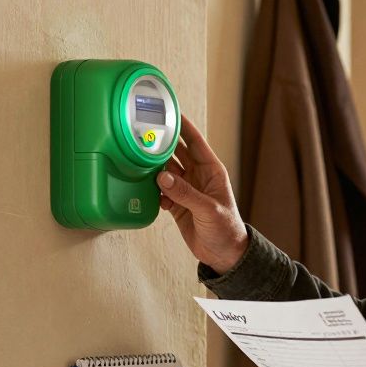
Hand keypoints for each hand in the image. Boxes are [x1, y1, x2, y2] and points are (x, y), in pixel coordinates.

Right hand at [156, 114, 248, 273]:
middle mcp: (198, 176)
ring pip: (165, 170)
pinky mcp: (177, 203)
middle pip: (176, 153)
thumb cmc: (226, 229)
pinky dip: (153, 189)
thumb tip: (162, 176)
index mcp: (211, 170)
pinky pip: (161, 190)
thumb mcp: (208, 209)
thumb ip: (185, 193)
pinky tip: (147, 190)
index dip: (183, 126)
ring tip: (138, 161)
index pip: (195, 141)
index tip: (169, 111)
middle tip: (144, 133)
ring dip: (154, 167)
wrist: (224, 255)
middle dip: (162, 144)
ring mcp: (186, 189)